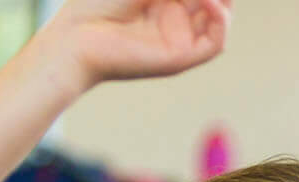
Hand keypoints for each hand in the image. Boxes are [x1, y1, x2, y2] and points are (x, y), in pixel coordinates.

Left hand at [41, 0, 228, 85]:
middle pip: (216, 0)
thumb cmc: (99, 2)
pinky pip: (215, 43)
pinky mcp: (181, 58)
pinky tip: (210, 3)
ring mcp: (180, 38)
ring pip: (220, 19)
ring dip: (222, 1)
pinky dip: (221, 21)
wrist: (76, 36)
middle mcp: (174, 17)